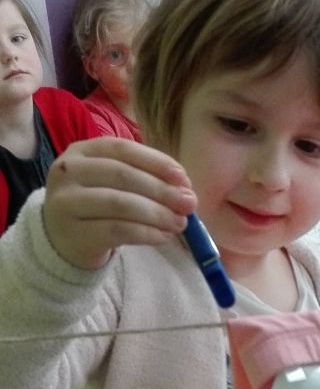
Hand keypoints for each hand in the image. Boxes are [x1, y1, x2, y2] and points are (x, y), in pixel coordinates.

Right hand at [43, 138, 196, 270]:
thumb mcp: (113, 183)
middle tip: (189, 204)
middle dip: (161, 190)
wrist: (62, 239)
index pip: (123, 149)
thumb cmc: (96, 206)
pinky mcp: (72, 232)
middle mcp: (69, 171)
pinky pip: (116, 231)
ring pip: (119, 203)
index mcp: (82, 150)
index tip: (183, 178)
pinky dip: (145, 233)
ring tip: (180, 223)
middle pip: (122, 175)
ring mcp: (66, 202)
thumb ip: (144, 178)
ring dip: (156, 214)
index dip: (156, 162)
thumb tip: (185, 189)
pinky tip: (163, 237)